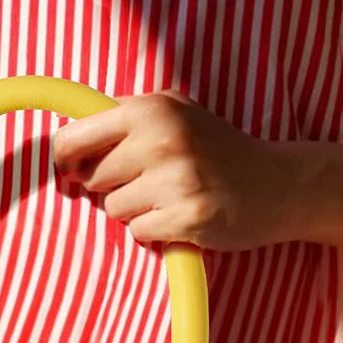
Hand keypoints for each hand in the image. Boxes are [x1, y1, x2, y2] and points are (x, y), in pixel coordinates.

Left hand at [52, 90, 299, 251]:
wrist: (277, 184)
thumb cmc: (216, 149)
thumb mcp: (174, 112)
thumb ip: (123, 117)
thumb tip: (65, 146)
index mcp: (149, 109)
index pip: (73, 138)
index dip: (65, 160)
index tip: (72, 171)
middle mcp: (160, 140)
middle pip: (93, 180)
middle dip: (112, 186)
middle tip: (149, 181)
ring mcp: (174, 181)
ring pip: (114, 210)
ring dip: (135, 211)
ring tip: (170, 198)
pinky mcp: (185, 218)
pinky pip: (139, 232)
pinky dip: (154, 231)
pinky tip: (180, 217)